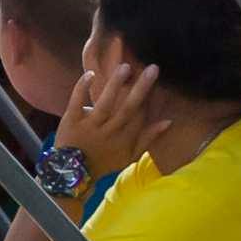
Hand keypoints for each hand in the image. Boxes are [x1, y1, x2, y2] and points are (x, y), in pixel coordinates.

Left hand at [55, 50, 166, 181]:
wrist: (73, 174)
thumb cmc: (104, 162)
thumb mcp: (130, 156)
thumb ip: (148, 138)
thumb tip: (168, 121)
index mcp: (124, 139)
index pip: (139, 116)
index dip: (148, 97)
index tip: (154, 74)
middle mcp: (109, 132)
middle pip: (127, 109)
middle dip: (140, 89)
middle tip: (152, 68)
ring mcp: (89, 126)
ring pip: (105, 104)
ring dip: (115, 85)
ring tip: (125, 67)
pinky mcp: (71, 121)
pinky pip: (76, 103)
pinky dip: (82, 88)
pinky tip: (90, 74)